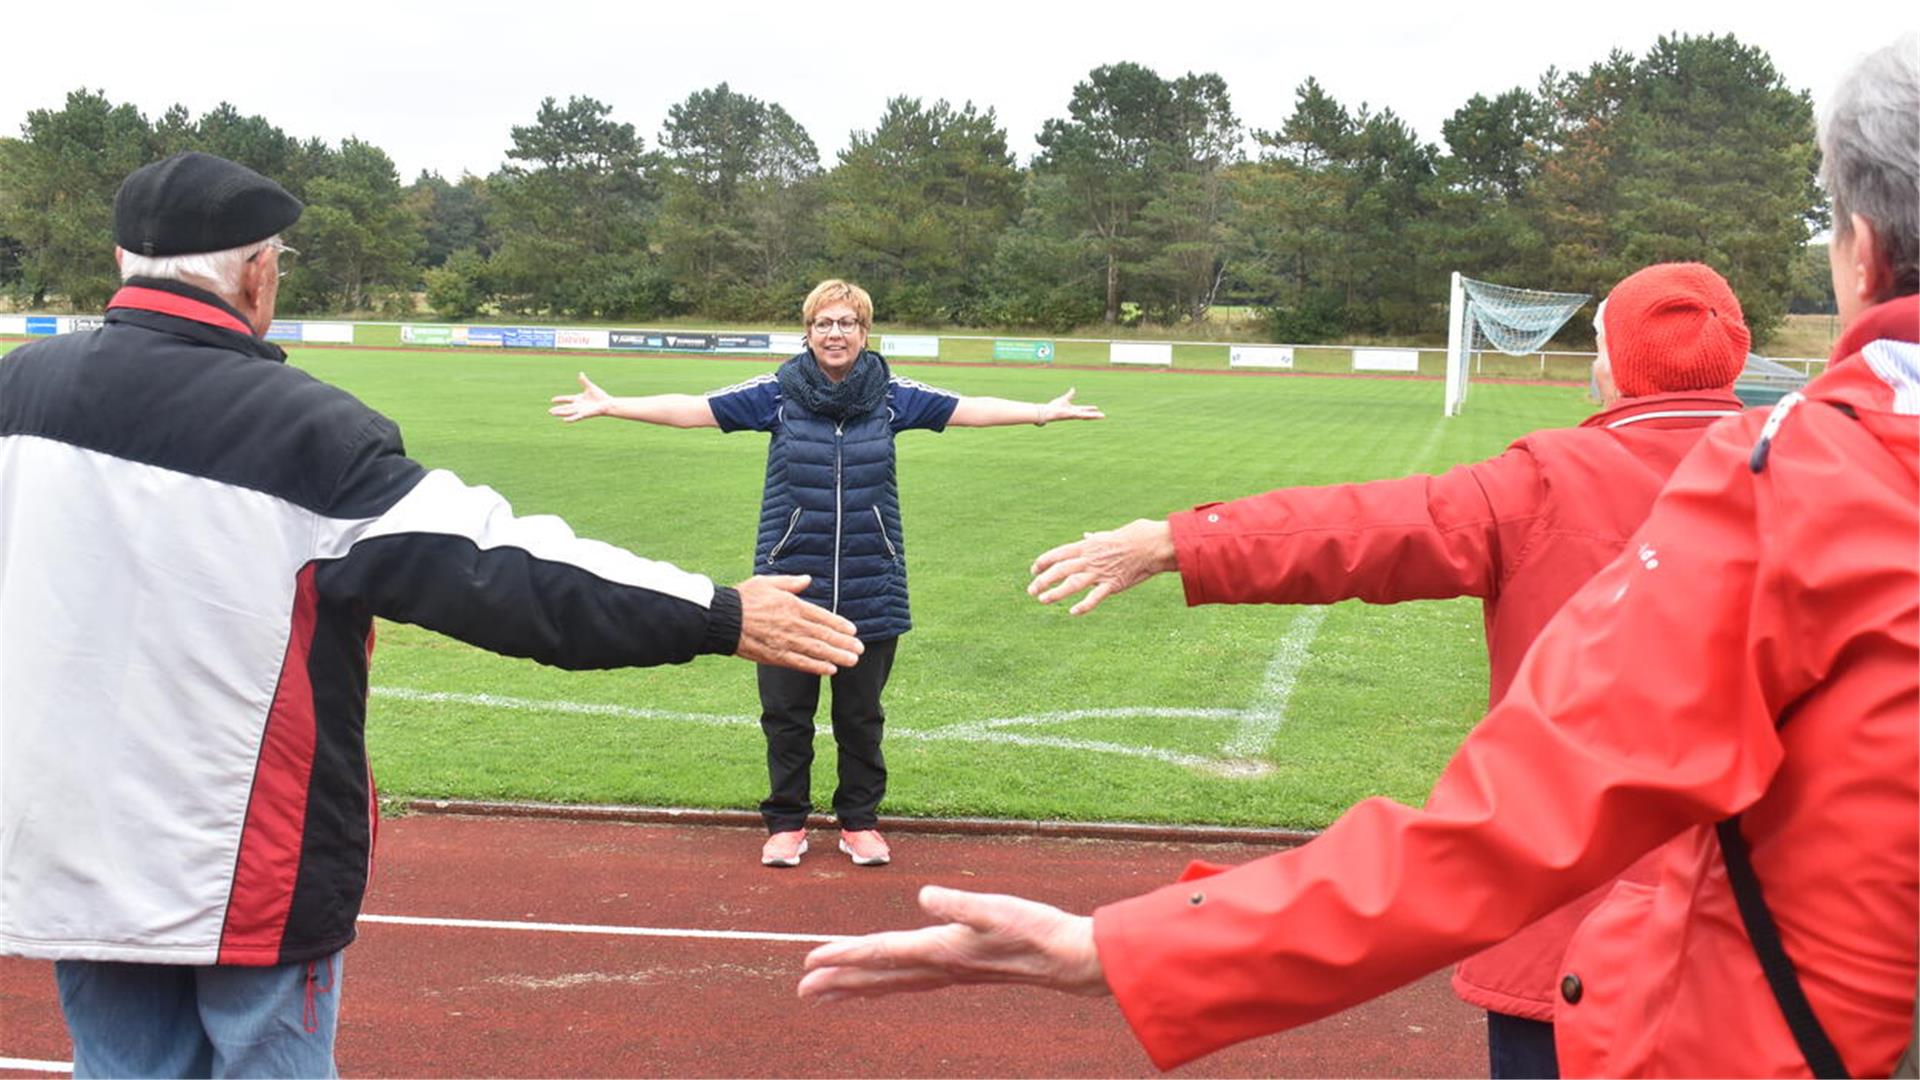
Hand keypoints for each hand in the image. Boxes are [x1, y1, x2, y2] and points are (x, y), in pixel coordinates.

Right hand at [549, 372, 611, 421]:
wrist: (607, 403)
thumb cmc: (600, 396)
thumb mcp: (590, 387)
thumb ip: (584, 381)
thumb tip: (580, 373)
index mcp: (578, 398)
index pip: (567, 399)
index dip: (560, 399)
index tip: (552, 400)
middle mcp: (578, 405)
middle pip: (565, 407)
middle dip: (557, 409)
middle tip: (549, 411)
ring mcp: (580, 410)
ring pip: (568, 412)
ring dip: (560, 413)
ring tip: (552, 413)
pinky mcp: (584, 414)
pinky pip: (576, 417)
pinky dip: (570, 418)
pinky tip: (564, 420)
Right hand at [733, 575, 862, 675]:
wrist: (722, 619)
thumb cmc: (743, 598)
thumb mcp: (767, 582)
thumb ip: (790, 583)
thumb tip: (807, 579)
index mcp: (792, 605)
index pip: (822, 616)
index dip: (839, 624)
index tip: (853, 630)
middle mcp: (792, 624)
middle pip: (823, 635)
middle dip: (843, 642)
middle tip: (859, 649)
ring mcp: (784, 641)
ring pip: (816, 650)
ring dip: (836, 656)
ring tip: (852, 661)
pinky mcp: (775, 655)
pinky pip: (800, 663)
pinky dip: (816, 667)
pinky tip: (830, 670)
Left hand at [798, 885, 1105, 1002]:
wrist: (1064, 958)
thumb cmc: (1032, 929)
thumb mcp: (994, 908)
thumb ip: (957, 903)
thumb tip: (924, 896)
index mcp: (940, 949)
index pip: (881, 952)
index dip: (844, 954)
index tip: (811, 959)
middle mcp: (938, 966)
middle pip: (877, 976)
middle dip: (838, 981)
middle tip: (801, 990)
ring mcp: (947, 972)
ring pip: (890, 983)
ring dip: (855, 988)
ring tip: (825, 995)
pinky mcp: (957, 970)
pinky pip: (908, 981)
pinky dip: (884, 984)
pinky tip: (877, 985)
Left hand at [1027, 518, 1175, 614]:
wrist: (1151, 544)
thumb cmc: (1131, 537)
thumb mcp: (1108, 535)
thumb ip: (1094, 539)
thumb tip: (1086, 536)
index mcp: (1087, 546)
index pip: (1058, 554)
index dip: (1043, 562)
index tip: (1032, 570)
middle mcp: (1090, 559)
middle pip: (1060, 569)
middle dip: (1043, 580)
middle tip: (1031, 590)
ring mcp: (1100, 572)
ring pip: (1073, 583)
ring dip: (1056, 592)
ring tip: (1043, 600)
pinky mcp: (1113, 584)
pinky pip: (1095, 597)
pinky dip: (1084, 606)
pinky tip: (1073, 612)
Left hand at [1038, 388, 1103, 423]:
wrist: (1048, 411)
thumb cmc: (1054, 406)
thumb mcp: (1065, 398)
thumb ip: (1070, 394)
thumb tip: (1073, 389)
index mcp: (1073, 409)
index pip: (1084, 409)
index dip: (1090, 408)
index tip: (1097, 408)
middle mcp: (1075, 413)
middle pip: (1087, 414)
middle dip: (1095, 415)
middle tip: (1103, 416)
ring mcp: (1074, 415)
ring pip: (1086, 416)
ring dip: (1094, 416)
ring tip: (1102, 416)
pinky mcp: (1071, 415)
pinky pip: (1081, 415)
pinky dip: (1087, 415)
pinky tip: (1092, 415)